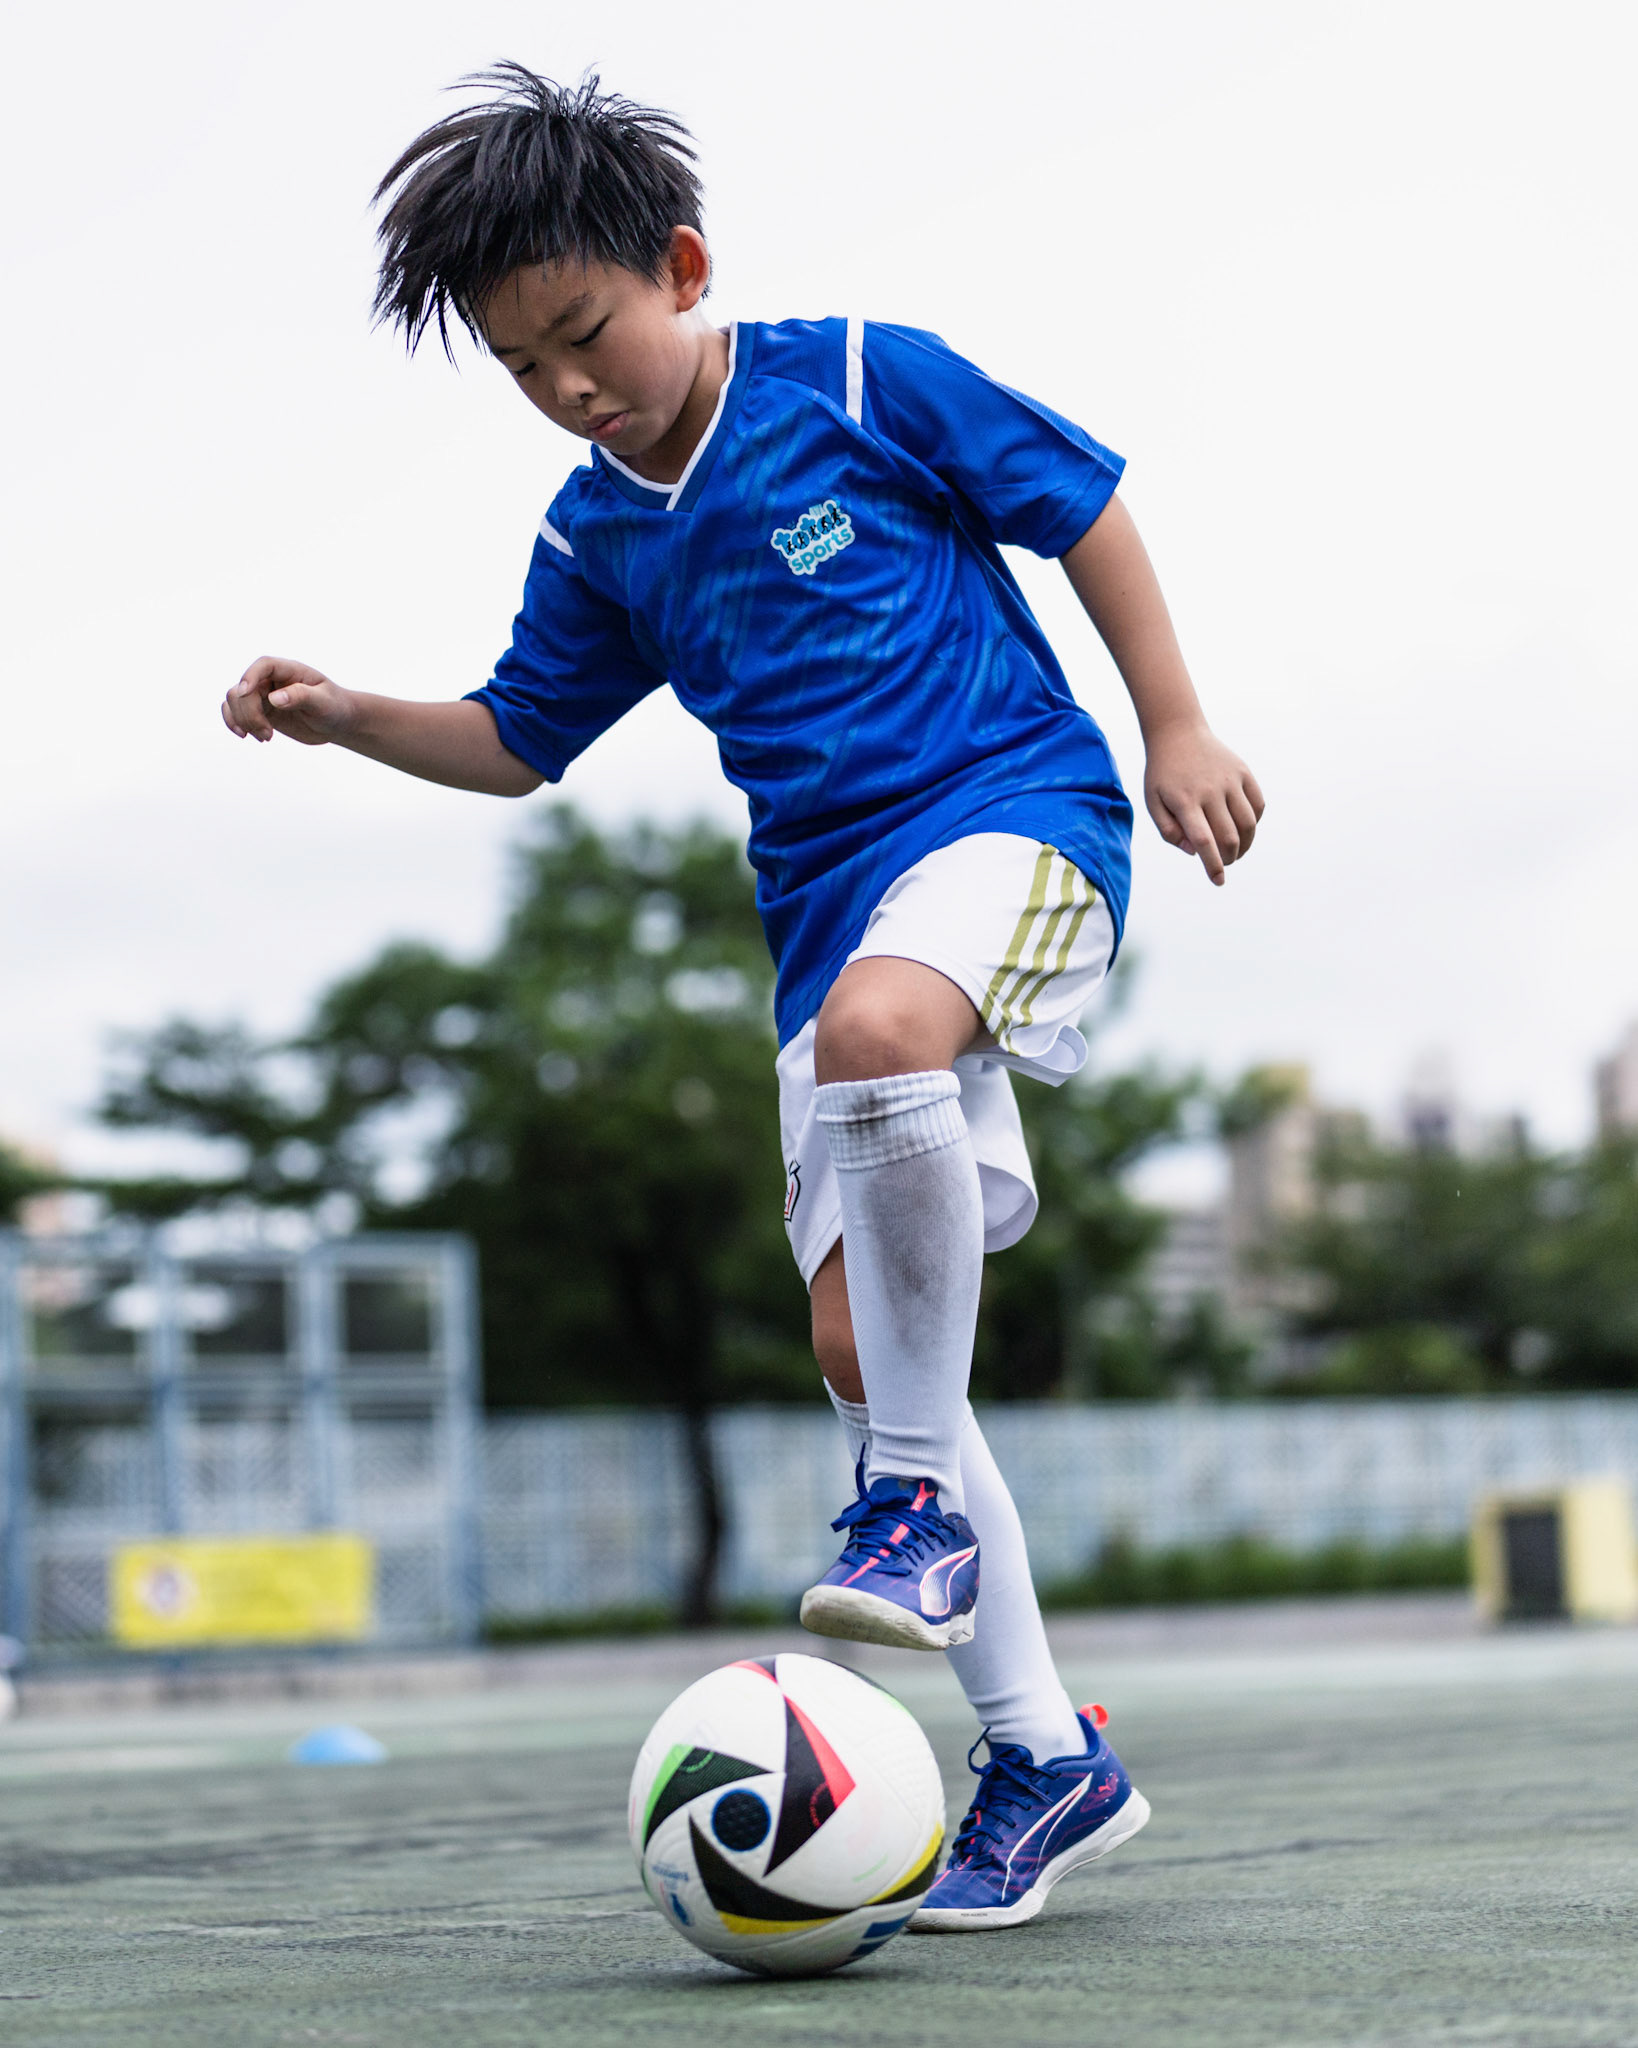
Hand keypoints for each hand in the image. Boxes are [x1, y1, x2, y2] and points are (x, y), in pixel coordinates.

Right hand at [222, 657, 356, 746]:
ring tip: (265, 737)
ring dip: (243, 721)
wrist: (337, 722)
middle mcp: (273, 680)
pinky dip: (234, 723)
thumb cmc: (335, 707)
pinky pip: (235, 712)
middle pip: (243, 688)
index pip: (264, 665)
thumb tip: (274, 698)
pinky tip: (246, 736)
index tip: (244, 693)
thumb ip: (301, 696)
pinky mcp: (260, 710)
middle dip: (249, 713)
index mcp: (290, 670)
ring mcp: (264, 695)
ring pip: (234, 700)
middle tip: (268, 735)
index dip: (250, 676)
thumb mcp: (324, 702)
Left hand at [1143, 720, 1264, 885]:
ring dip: (1245, 845)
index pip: (1204, 841)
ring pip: (1248, 823)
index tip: (1218, 881)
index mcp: (1185, 801)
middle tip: (1223, 863)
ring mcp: (1230, 780)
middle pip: (1229, 836)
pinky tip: (1243, 828)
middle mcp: (1210, 790)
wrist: (1178, 733)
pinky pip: (1258, 805)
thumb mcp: (1153, 802)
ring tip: (1236, 852)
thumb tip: (1194, 851)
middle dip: (1229, 858)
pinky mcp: (1243, 772)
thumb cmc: (1163, 774)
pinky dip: (1254, 823)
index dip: (1213, 865)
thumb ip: (1170, 831)